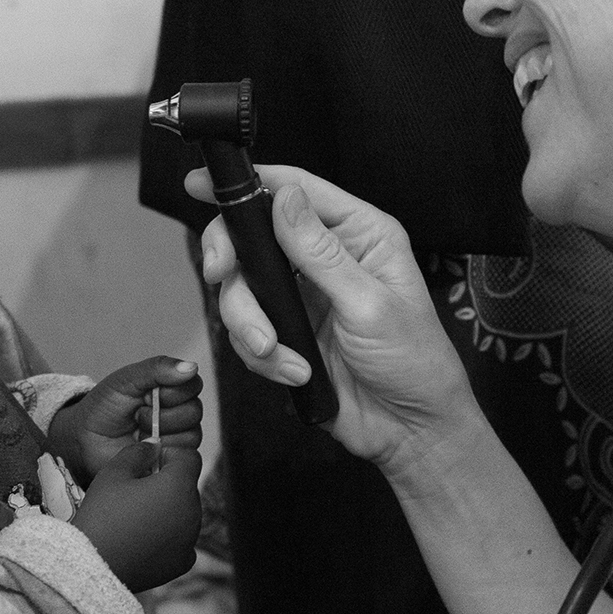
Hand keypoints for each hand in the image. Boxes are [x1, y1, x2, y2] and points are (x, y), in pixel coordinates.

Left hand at [47, 357, 202, 481]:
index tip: (146, 394)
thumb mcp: (126, 380)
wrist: (85, 439)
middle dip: (162, 415)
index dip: (172, 391)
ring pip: (191, 435)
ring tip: (138, 433)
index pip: (193, 384)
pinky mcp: (171, 460)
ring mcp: (177, 437)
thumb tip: (191, 366)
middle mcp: (178, 411)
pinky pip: (183, 456)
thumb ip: (157, 369)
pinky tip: (144, 448)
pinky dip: (161, 451)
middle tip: (137, 416)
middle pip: (194, 411)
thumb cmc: (104, 407)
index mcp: (170, 388)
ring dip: (160, 433)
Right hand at [69, 437, 201, 592]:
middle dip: (167, 485)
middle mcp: (193, 512)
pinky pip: (181, 541)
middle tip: (134, 493)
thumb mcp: (113, 473)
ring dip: (168, 511)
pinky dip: (168, 538)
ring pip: (184, 514)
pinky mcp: (182, 563)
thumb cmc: (102, 516)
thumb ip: (137, 453)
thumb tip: (153, 447)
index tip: (148, 464)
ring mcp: (190, 540)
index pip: (189, 458)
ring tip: (135, 518)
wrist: (93, 566)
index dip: (169, 456)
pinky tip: (144, 539)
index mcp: (179, 486)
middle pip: (186, 487)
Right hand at [188, 164, 482, 478]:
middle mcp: (326, 258)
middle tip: (220, 276)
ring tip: (276, 352)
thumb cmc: (413, 361)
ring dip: (250, 324)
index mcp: (359, 234)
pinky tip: (295, 372)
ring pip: (242, 290)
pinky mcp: (288, 334)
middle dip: (232, 261)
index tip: (200, 184)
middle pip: (253, 236)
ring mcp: (303, 296)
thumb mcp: (368, 303)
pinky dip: (263, 355)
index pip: (296, 190)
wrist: (409, 430)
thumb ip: (321, 252)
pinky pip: (248, 332)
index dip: (249, 183)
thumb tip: (283, 196)